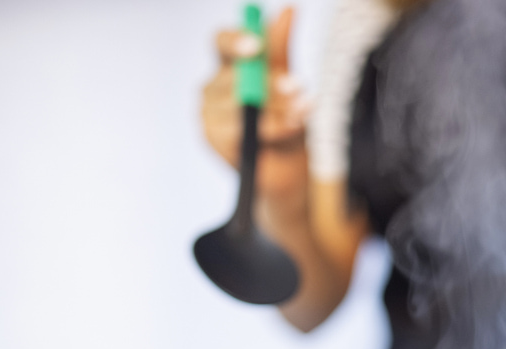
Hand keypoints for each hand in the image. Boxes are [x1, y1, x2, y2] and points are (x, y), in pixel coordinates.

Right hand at [201, 7, 309, 208]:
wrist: (287, 175)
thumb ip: (282, 50)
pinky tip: (286, 132)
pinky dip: (271, 129)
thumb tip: (289, 9)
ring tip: (297, 120)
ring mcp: (209, 112)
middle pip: (235, 73)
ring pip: (241, 101)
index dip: (236, 40)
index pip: (222, 42)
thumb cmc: (286, 128)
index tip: (257, 46)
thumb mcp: (289, 86)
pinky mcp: (212, 136)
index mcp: (231, 68)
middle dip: (271, 85)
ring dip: (277, 111)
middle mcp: (214, 87)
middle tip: (297, 89)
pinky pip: (241, 126)